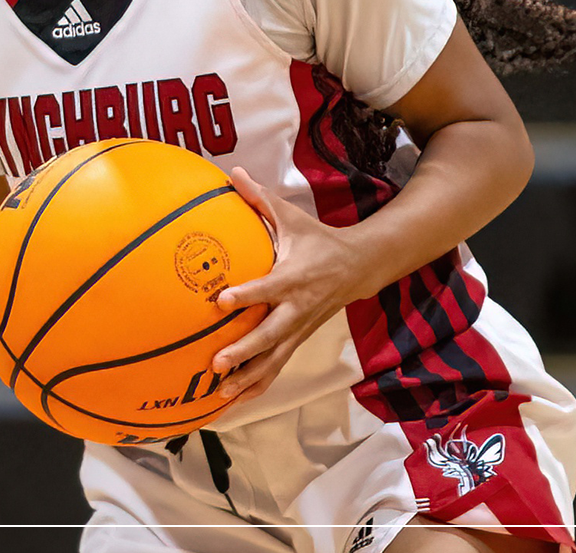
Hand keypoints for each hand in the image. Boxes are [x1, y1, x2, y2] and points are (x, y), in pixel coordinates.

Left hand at [207, 167, 369, 404]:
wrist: (359, 268)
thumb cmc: (317, 240)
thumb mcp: (292, 216)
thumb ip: (259, 199)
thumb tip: (231, 172)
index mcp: (293, 277)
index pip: (267, 288)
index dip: (246, 295)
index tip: (222, 301)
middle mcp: (296, 308)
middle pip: (270, 335)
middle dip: (244, 350)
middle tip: (216, 363)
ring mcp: (299, 329)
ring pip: (274, 360)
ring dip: (248, 378)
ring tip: (220, 394)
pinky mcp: (299, 341)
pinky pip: (277, 369)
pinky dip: (257, 387)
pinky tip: (234, 402)